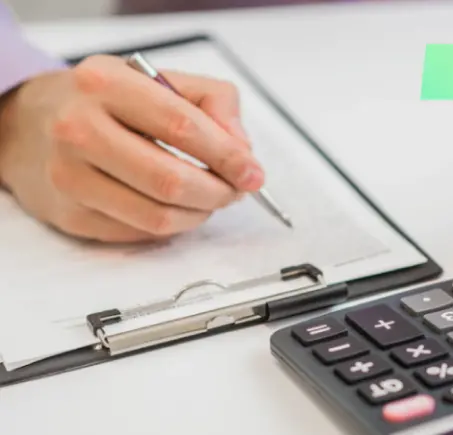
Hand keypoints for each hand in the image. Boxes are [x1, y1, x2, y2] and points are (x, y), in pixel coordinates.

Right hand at [0, 55, 261, 242]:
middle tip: (235, 191)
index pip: (184, 127)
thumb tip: (242, 151)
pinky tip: (177, 208)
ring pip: (158, 217)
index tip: (253, 173)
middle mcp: (79, 129)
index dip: (229, 156)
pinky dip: (173, 225)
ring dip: (200, 214)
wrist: (30, 126)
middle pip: (172, 181)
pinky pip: (140, 233)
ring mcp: (69, 177)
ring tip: (210, 199)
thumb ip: (214, 102)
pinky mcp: (70, 215)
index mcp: (106, 84)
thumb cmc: (106, 102)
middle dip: (218, 192)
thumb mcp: (158, 79)